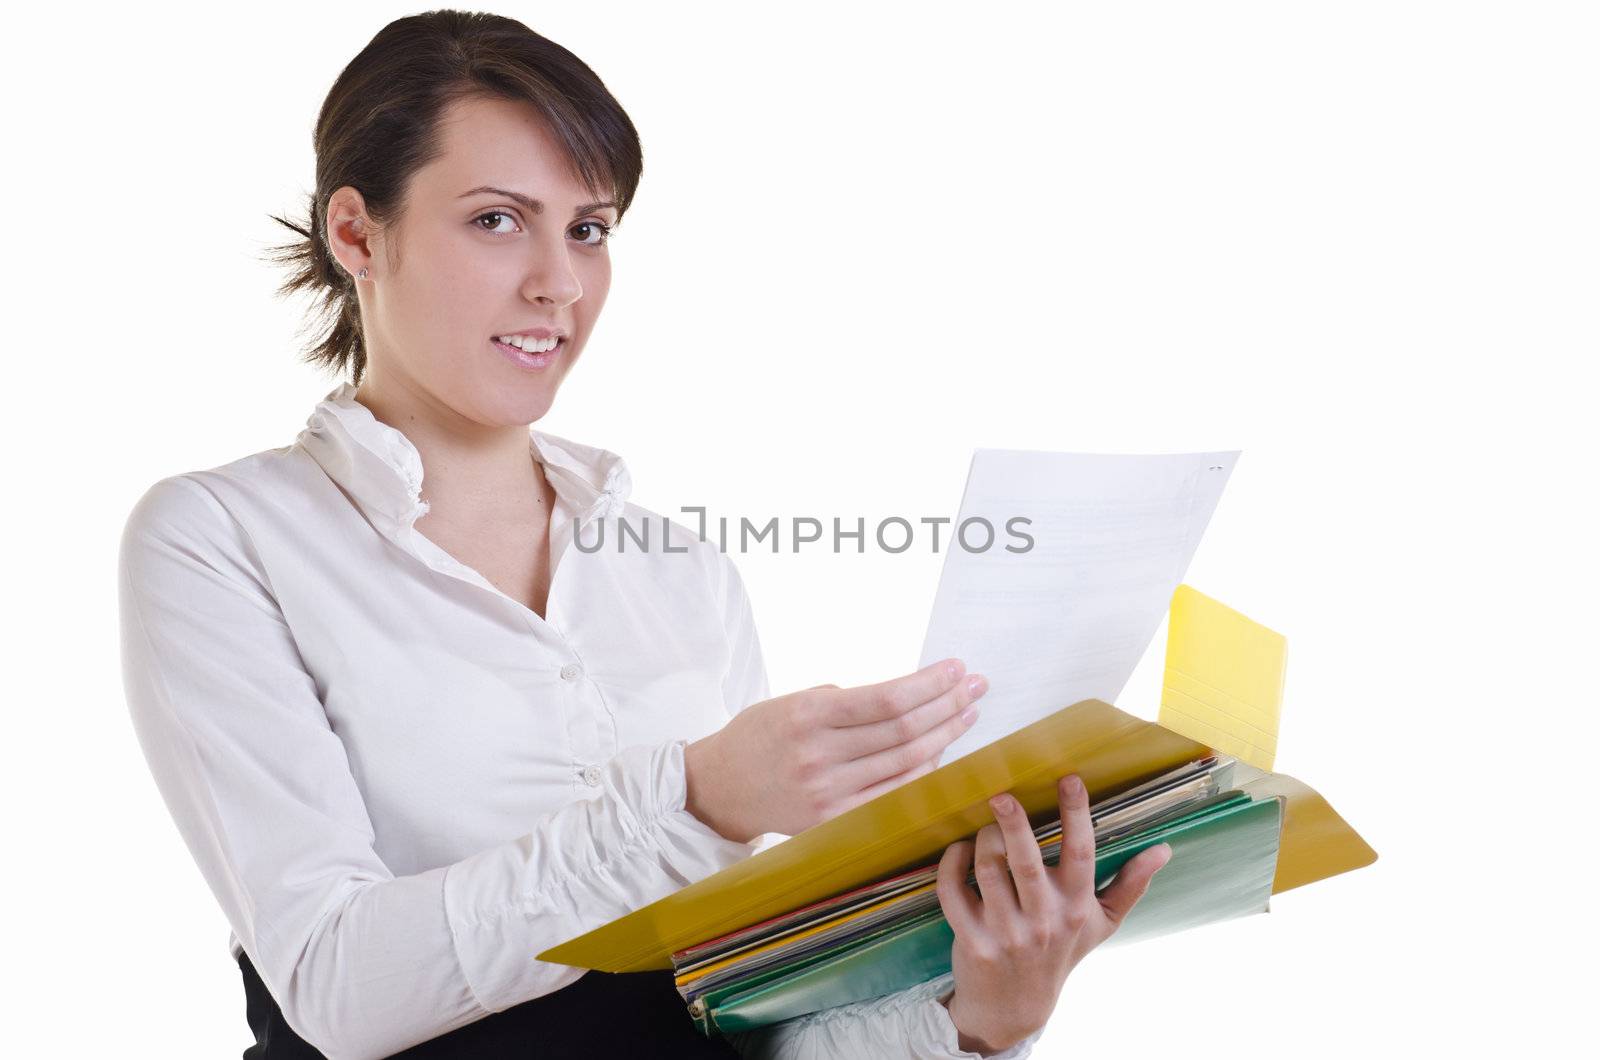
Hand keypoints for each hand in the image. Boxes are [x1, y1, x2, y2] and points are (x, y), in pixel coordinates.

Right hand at [683, 659, 986, 841]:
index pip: (886, 699)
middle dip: (948, 705)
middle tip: (975, 685)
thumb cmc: (761, 735)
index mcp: (807, 715)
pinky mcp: (833, 821)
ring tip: (967, 714)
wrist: (720, 788)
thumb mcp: (792, 702)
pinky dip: (923, 772)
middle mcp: (818, 756)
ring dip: (945, 736)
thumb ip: (845, 700)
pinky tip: (940, 752)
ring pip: (906, 763)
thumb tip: (909, 693)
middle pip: (904, 730)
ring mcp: (827, 794)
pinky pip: (894, 795)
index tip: (956, 668)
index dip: (930, 684)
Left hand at [935, 774, 1172, 1053]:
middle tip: (1002, 795)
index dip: (1076, 814)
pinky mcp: (971, 939)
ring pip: (987, 870)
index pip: (1081, 854)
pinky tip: (958, 849)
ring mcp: (1005, 931)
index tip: (1070, 779)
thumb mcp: (1101, 924)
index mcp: (1076, 906)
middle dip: (1014, 825)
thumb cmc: (1060, 952)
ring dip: (981, 840)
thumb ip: (1130, 885)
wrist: (1014, 1006)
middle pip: (1026, 862)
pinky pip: (954, 892)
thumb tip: (1164, 850)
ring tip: (984, 827)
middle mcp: (1043, 919)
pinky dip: (951, 864)